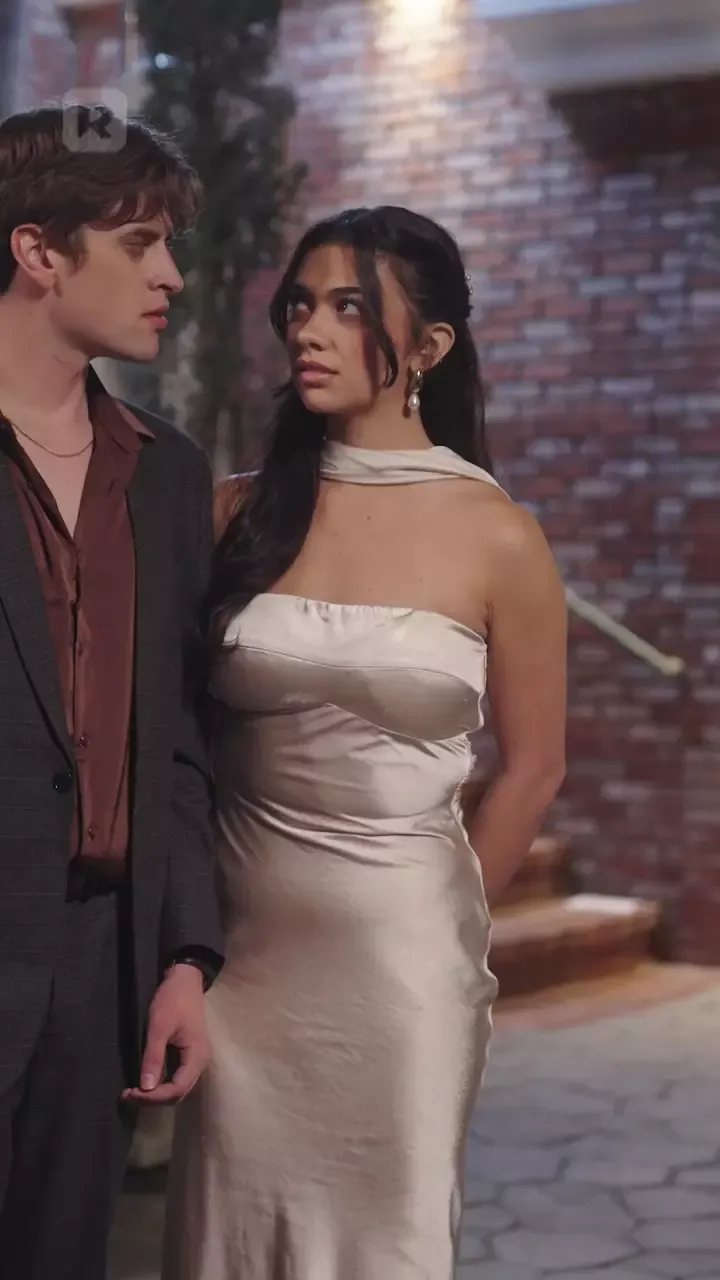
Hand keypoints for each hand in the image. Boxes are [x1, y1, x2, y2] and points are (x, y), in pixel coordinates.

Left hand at [122, 964, 209, 1104]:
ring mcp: (195, 1059)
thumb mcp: (159, 1027)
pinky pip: (175, 1077)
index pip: (177, 1090)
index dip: (154, 1097)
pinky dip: (160, 1083)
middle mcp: (200, 1063)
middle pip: (178, 1093)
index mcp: (197, 1057)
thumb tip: (145, 1088)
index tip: (130, 1092)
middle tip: (127, 1094)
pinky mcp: (188, 1055)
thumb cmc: (173, 1000)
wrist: (185, 980)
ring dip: (156, 1093)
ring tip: (132, 1090)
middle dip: (153, 1098)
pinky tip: (144, 1081)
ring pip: (177, 1087)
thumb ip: (153, 1057)